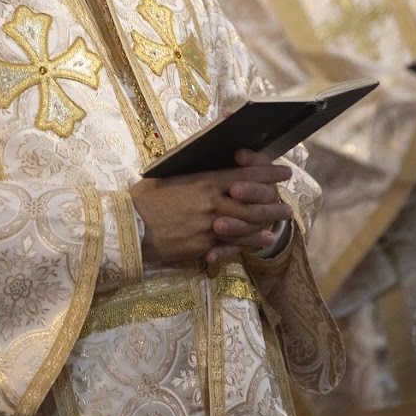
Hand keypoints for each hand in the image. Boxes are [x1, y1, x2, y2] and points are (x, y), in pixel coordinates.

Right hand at [129, 149, 294, 265]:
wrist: (128, 227)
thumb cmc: (144, 198)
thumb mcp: (170, 177)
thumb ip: (194, 175)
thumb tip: (210, 169)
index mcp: (204, 181)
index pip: (245, 174)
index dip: (268, 173)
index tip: (283, 171)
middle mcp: (212, 203)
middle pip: (252, 203)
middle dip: (273, 204)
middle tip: (287, 205)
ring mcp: (209, 226)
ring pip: (247, 225)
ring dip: (267, 224)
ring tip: (280, 223)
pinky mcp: (203, 246)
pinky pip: (232, 245)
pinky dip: (250, 243)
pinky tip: (262, 241)